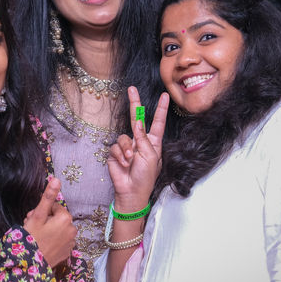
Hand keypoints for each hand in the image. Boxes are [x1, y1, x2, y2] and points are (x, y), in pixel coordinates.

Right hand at [23, 177, 76, 267]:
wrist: (30, 265)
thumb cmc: (32, 239)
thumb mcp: (37, 216)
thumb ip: (48, 197)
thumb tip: (56, 178)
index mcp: (65, 217)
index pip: (54, 206)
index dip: (42, 211)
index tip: (33, 218)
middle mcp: (72, 228)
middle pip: (57, 217)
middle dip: (46, 220)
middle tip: (33, 227)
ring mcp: (71, 241)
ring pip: (59, 228)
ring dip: (49, 230)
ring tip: (38, 237)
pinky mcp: (68, 251)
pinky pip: (61, 240)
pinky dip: (54, 240)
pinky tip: (44, 245)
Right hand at [108, 87, 168, 209]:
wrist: (131, 192)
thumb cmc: (145, 177)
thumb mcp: (150, 157)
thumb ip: (143, 138)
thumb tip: (137, 122)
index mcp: (153, 142)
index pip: (157, 122)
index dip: (160, 109)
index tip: (165, 96)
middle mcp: (139, 142)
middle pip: (135, 119)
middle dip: (134, 103)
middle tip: (132, 89)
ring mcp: (127, 147)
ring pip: (123, 137)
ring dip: (126, 149)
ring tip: (130, 161)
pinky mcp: (116, 153)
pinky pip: (115, 147)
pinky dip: (120, 156)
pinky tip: (124, 164)